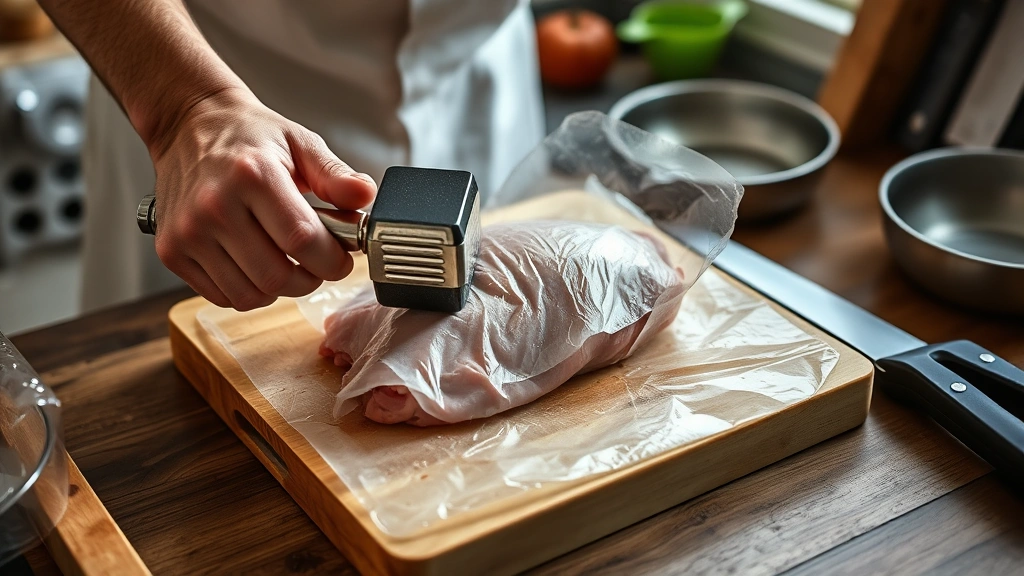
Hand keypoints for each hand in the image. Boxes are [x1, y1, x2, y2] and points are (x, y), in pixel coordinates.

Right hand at [149, 89, 376, 309]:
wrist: (188, 124)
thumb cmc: (249, 136)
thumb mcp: (301, 142)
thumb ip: (335, 175)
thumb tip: (365, 197)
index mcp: (253, 175)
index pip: (302, 240)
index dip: (333, 260)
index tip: (342, 257)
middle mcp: (214, 206)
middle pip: (277, 276)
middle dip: (311, 279)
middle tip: (318, 263)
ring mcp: (188, 232)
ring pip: (251, 294)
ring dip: (281, 289)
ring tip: (288, 261)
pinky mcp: (171, 251)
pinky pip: (223, 296)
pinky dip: (250, 290)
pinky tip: (256, 263)